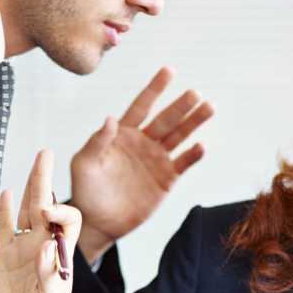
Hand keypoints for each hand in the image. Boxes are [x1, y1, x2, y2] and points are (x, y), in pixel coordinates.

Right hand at [0, 150, 81, 292]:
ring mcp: (24, 250)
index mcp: (60, 256)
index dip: (60, 212)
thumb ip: (48, 276)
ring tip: (34, 162)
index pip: (67, 221)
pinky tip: (5, 193)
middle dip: (45, 181)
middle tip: (45, 154)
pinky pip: (4, 229)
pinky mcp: (4, 258)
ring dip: (29, 188)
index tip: (47, 213)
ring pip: (26, 212)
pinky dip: (4, 211)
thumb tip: (46, 246)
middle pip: (46, 206)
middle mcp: (44, 247)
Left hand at [70, 67, 214, 262]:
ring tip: (209, 107)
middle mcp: (143, 143)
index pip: (142, 106)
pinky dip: (192, 155)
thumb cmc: (86, 190)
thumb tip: (111, 118)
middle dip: (180, 106)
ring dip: (193, 123)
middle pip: (166, 119)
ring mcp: (156, 160)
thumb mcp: (83, 164)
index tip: (169, 70)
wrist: (97, 222)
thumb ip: (96, 141)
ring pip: (179, 136)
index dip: (155, 88)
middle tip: (194, 93)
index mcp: (123, 134)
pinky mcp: (166, 180)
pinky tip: (201, 146)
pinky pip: (182, 164)